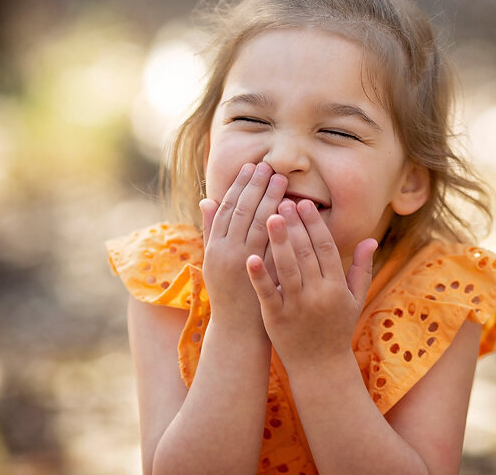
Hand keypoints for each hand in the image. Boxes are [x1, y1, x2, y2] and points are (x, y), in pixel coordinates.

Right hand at [200, 162, 286, 328]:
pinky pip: (272, 243)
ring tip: (281, 180)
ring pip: (257, 223)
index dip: (239, 185)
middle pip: (242, 210)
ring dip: (270, 198)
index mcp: (214, 246)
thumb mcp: (213, 260)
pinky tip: (290, 209)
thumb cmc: (228, 292)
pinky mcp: (262, 274)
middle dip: (256, 186)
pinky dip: (280, 225)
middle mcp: (227, 252)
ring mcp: (244, 263)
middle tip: (270, 167)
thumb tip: (206, 200)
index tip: (251, 167)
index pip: (227, 207)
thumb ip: (212, 230)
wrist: (237, 329)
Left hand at [246, 199, 376, 368]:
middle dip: (294, 226)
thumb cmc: (336, 328)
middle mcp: (318, 295)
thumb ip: (361, 268)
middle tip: (282, 200)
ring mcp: (296, 307)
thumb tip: (371, 238)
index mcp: (336, 287)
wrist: (320, 367)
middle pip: (305, 253)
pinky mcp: (276, 318)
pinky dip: (259, 276)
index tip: (304, 203)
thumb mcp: (354, 299)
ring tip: (268, 216)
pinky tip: (249, 257)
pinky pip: (267, 294)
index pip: (325, 248)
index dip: (314, 224)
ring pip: (287, 269)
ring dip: (278, 242)